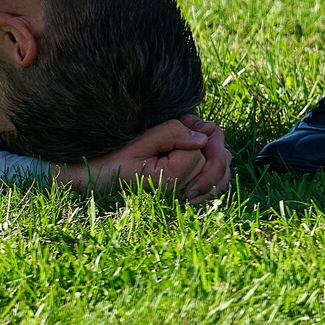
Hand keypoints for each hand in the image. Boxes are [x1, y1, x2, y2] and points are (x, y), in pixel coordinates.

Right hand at [56, 114, 232, 201]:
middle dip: (204, 139)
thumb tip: (207, 131)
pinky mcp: (191, 198)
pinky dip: (216, 167)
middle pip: (215, 161)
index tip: (173, 125)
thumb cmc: (116, 158)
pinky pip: (217, 184)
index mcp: (171, 182)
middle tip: (183, 125)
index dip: (190, 131)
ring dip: (214, 152)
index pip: (199, 152)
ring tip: (193, 138)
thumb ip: (173, 133)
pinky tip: (203, 154)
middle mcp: (183, 195)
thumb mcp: (141, 139)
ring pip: (222, 172)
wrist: (102, 178)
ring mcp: (189, 199)